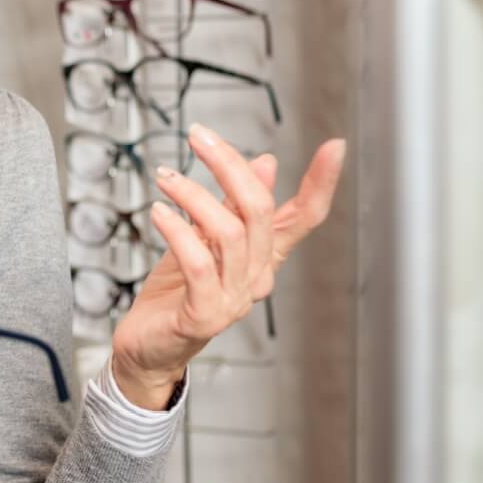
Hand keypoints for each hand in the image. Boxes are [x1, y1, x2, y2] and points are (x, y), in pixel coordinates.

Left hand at [110, 125, 345, 408]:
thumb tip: (265, 161)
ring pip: (228, 232)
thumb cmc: (175, 292)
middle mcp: (257, 277)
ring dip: (193, 194)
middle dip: (229, 165)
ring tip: (165, 177)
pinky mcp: (204, 315)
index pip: (304, 218)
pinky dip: (177, 230)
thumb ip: (233, 204)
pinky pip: (197, 263)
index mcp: (263, 256)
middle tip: (198, 136)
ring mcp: (234, 299)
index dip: (322, 183)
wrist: (146, 346)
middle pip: (259, 210)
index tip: (335, 146)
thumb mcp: (204, 237)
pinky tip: (158, 211)